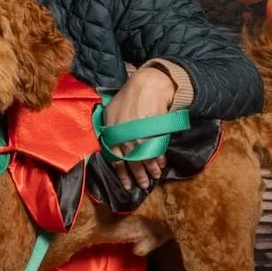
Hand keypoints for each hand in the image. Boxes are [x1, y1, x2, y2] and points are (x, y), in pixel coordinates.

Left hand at [103, 67, 173, 191]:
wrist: (147, 86)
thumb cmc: (128, 97)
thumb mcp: (111, 112)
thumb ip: (110, 131)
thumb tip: (112, 147)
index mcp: (112, 133)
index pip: (116, 160)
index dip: (122, 174)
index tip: (127, 185)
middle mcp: (125, 137)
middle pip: (132, 163)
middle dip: (138, 176)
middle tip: (143, 185)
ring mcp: (141, 136)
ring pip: (146, 159)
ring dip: (151, 170)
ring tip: (154, 178)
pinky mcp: (155, 133)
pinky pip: (157, 150)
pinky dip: (160, 159)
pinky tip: (161, 165)